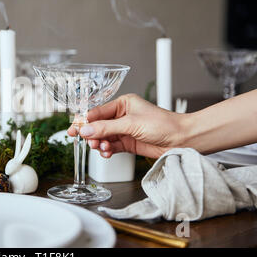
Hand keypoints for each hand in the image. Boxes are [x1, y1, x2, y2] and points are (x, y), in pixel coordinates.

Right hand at [67, 94, 185, 158]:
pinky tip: (106, 152)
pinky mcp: (128, 143)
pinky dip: (106, 150)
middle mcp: (122, 116)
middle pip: (97, 125)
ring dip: (99, 143)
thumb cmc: (163, 124)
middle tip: (86, 141)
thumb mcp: (131, 124)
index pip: (97, 112)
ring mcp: (124, 131)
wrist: (182, 140)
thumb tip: (86, 130)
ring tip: (101, 147)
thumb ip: (106, 128)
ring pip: (103, 137)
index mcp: (122, 104)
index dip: (84, 120)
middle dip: (91, 134)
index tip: (74, 128)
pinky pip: (110, 146)